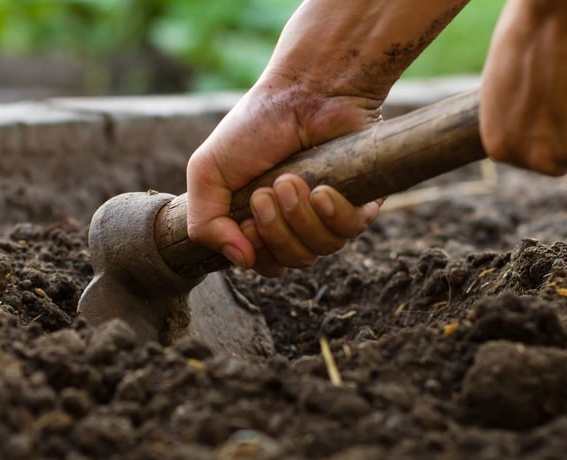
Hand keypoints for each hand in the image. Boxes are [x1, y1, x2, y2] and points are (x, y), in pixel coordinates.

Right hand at [186, 78, 381, 276]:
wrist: (305, 90)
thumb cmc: (257, 126)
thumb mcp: (209, 172)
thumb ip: (205, 223)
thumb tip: (240, 262)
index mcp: (263, 219)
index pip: (263, 263)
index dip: (255, 252)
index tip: (247, 218)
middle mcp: (299, 221)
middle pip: (291, 260)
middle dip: (275, 231)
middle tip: (267, 191)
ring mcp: (330, 213)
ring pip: (321, 250)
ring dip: (300, 217)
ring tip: (291, 180)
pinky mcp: (361, 200)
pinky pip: (350, 231)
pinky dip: (332, 214)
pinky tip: (322, 190)